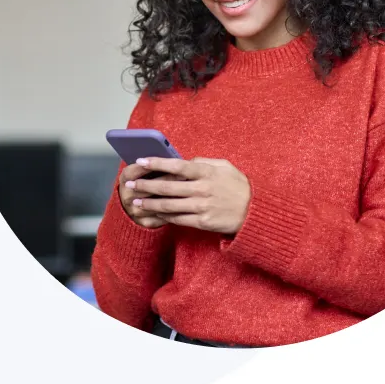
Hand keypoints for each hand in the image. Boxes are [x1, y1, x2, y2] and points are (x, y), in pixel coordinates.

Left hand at [126, 157, 251, 234]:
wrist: (254, 212)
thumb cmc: (238, 186)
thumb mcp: (225, 166)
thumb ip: (204, 162)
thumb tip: (185, 161)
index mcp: (206, 172)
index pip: (177, 165)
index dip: (157, 162)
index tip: (141, 161)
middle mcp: (202, 189)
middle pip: (167, 187)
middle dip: (146, 185)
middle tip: (130, 184)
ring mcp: (201, 207)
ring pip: (168, 205)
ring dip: (150, 204)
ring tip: (136, 202)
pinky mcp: (202, 222)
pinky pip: (178, 219)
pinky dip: (163, 216)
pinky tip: (153, 214)